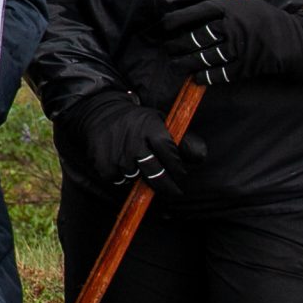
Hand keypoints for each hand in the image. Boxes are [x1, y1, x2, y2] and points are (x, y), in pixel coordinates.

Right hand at [60, 92, 202, 198]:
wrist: (101, 112)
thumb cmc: (137, 121)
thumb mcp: (160, 122)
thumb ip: (181, 140)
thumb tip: (200, 158)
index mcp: (150, 128)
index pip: (169, 153)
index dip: (177, 167)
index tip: (180, 174)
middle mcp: (134, 141)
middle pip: (155, 172)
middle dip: (166, 185)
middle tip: (172, 190)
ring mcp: (118, 153)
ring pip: (136, 177)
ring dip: (140, 177)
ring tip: (138, 166)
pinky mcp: (103, 163)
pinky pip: (118, 180)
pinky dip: (121, 177)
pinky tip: (122, 164)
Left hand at [162, 0, 302, 86]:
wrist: (295, 41)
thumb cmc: (268, 20)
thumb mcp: (248, 4)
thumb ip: (225, 9)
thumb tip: (197, 15)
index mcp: (233, 8)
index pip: (199, 11)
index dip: (179, 18)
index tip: (165, 24)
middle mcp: (234, 27)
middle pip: (198, 36)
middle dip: (179, 43)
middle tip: (168, 47)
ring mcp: (239, 48)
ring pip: (205, 56)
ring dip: (187, 61)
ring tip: (176, 63)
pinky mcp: (245, 67)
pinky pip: (220, 73)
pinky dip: (205, 76)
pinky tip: (195, 77)